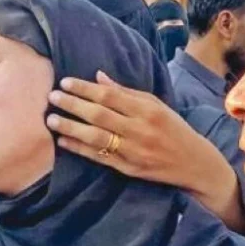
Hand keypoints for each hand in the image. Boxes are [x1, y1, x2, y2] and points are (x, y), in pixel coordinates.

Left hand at [47, 72, 244, 232]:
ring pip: (97, 138)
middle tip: (52, 97)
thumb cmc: (173, 128)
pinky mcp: (129, 169)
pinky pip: (100, 158)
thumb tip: (98, 76)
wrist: (193, 164)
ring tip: (51, 120)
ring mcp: (133, 151)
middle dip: (73, 105)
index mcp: (148, 110)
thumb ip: (126, 92)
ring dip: (71, 128)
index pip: (110, 96)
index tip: (65, 82)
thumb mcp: (155, 104)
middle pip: (100, 115)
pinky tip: (64, 141)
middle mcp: (140, 130)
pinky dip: (80, 149)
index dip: (85, 88)